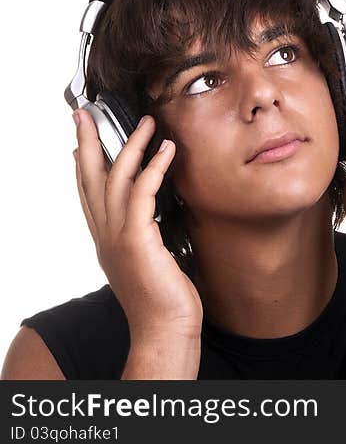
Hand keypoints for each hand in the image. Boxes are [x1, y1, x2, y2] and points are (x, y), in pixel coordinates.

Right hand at [72, 110, 202, 341]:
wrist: (165, 329)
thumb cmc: (165, 300)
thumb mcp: (150, 260)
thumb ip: (145, 236)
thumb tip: (152, 219)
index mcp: (106, 240)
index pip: (89, 195)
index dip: (83, 166)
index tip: (81, 142)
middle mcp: (105, 235)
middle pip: (89, 179)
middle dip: (88, 142)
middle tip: (84, 114)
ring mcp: (118, 236)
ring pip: (114, 178)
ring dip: (130, 145)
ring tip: (146, 122)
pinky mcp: (137, 239)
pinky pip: (142, 192)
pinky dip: (153, 167)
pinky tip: (166, 149)